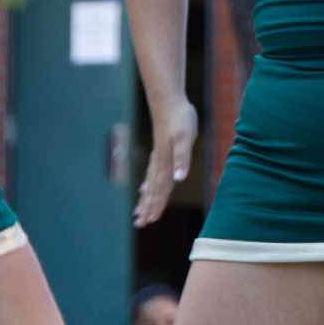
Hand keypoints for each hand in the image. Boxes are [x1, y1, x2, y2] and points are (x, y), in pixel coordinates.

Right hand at [135, 98, 197, 227]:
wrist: (169, 100)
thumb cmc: (179, 119)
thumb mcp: (185, 138)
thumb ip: (182, 159)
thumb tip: (179, 180)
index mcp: (166, 162)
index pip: (162, 188)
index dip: (156, 204)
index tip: (150, 220)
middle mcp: (160, 162)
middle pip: (153, 189)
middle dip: (147, 207)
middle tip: (139, 224)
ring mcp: (158, 156)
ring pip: (151, 182)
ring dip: (146, 198)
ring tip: (138, 212)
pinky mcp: (160, 150)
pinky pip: (152, 173)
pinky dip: (149, 184)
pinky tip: (145, 189)